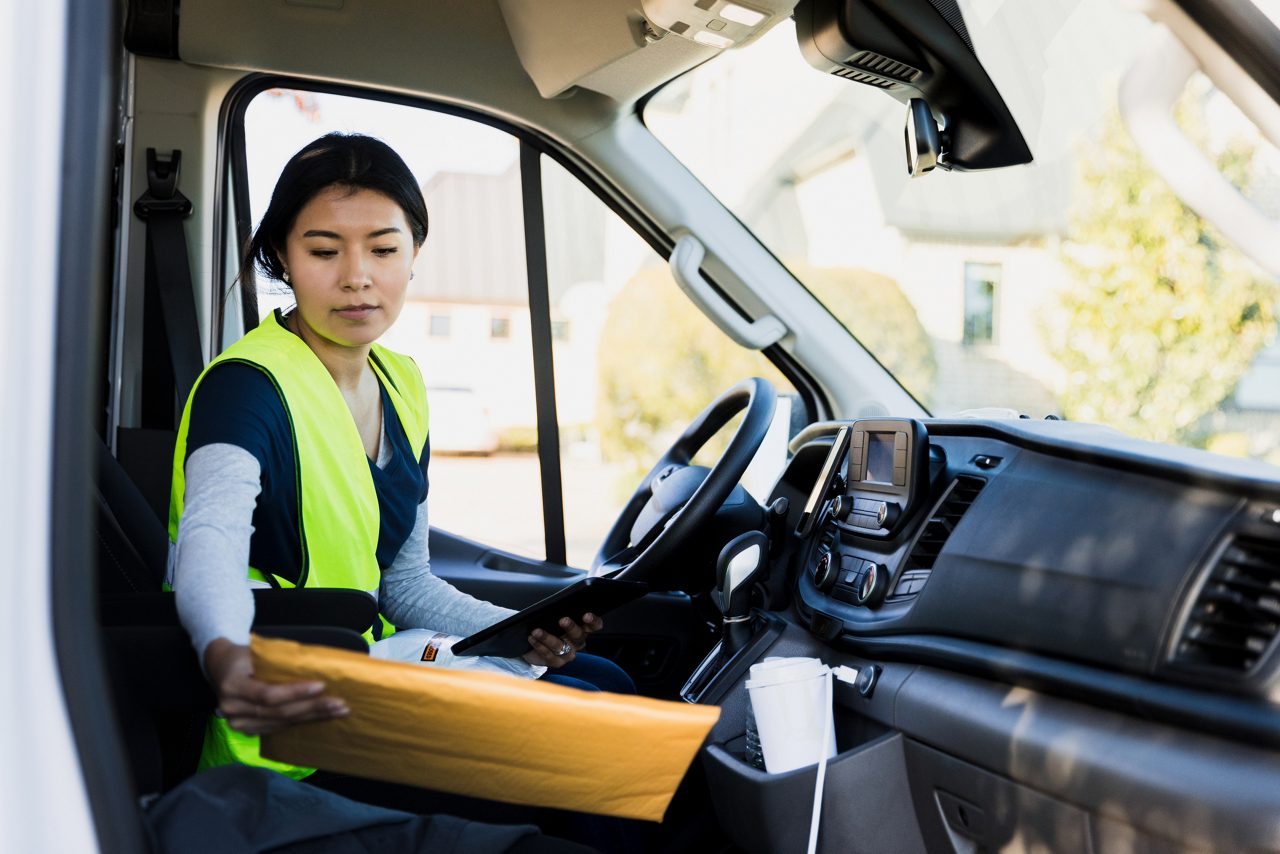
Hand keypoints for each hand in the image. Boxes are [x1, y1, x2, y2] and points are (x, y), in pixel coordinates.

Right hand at [204, 638, 348, 734]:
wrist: (221, 667)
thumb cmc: (243, 655)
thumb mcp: (256, 652)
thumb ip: (279, 662)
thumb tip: (317, 665)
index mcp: (233, 686)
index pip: (268, 695)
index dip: (296, 692)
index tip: (321, 686)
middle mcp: (232, 709)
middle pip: (278, 712)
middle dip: (312, 708)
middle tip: (339, 704)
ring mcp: (238, 723)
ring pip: (281, 723)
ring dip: (312, 718)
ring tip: (337, 712)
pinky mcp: (248, 730)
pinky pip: (279, 728)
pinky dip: (301, 722)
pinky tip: (321, 718)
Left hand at [522, 613, 603, 668]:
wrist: (533, 644)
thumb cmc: (548, 625)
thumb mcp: (555, 616)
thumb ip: (560, 611)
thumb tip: (556, 604)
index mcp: (583, 629)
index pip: (594, 625)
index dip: (593, 621)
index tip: (586, 615)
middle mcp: (577, 642)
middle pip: (578, 636)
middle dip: (571, 627)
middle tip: (562, 620)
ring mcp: (568, 654)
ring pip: (560, 646)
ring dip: (547, 637)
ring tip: (536, 630)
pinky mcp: (556, 662)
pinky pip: (548, 655)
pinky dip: (539, 645)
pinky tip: (532, 638)